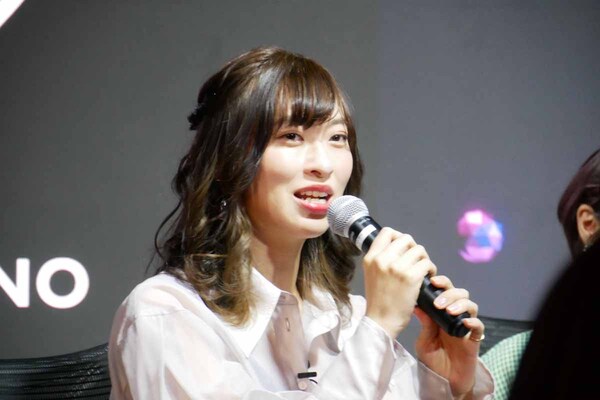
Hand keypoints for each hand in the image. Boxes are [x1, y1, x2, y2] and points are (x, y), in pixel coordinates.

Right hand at [362, 227, 436, 338]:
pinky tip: (427, 278)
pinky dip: (431, 269)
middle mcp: (382, 259)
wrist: (381, 322)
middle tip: (415, 261)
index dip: (399, 237)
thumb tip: (399, 248)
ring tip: (422, 271)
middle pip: (406, 238)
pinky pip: (427, 263)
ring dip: (424, 259)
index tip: (404, 249)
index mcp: (370, 258)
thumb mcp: (371, 274)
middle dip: (414, 248)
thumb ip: (381, 260)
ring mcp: (396, 268)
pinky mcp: (410, 278)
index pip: (387, 232)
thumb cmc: (378, 300)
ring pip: (419, 250)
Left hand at [414, 275, 484, 397]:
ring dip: (460, 304)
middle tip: (438, 303)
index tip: (432, 280)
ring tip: (449, 311)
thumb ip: (424, 323)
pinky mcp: (474, 340)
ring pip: (471, 306)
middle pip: (460, 293)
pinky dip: (474, 322)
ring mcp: (465, 327)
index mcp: (441, 313)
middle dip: (449, 293)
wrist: (443, 381)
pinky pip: (479, 326)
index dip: (441, 282)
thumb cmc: (432, 360)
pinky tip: (465, 323)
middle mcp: (455, 316)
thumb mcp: (424, 340)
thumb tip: (416, 303)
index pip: (445, 290)